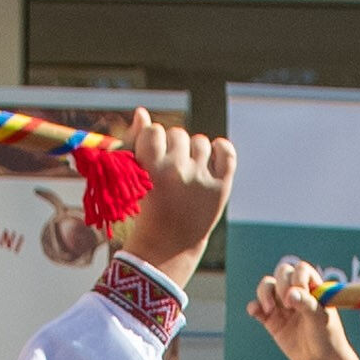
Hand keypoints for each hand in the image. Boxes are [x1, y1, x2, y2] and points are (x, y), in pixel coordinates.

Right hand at [106, 110, 235, 290]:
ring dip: (192, 152)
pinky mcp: (221, 188)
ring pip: (200, 142)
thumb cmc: (144, 210)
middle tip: (169, 171)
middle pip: (177, 134)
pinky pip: (226, 152)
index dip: (152, 142)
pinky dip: (220, 150)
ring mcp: (201, 180)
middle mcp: (177, 172)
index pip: (154, 131)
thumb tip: (142, 112)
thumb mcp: (132, 179)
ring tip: (186, 173)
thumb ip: (134, 143)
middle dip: (172, 148)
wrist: (168, 247)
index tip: (150, 159)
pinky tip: (210, 160)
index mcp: (150, 169)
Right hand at [250, 261, 359, 359]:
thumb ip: (306, 304)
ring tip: (269, 309)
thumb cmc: (326, 336)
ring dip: (264, 293)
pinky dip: (254, 307)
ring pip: (267, 286)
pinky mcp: (271, 319)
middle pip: (281, 273)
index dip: (298, 279)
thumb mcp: (320, 319)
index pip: (301, 270)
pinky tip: (255, 311)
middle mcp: (296, 291)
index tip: (301, 294)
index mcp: (312, 287)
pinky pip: (257, 307)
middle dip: (280, 284)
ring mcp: (282, 304)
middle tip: (287, 304)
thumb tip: (291, 293)